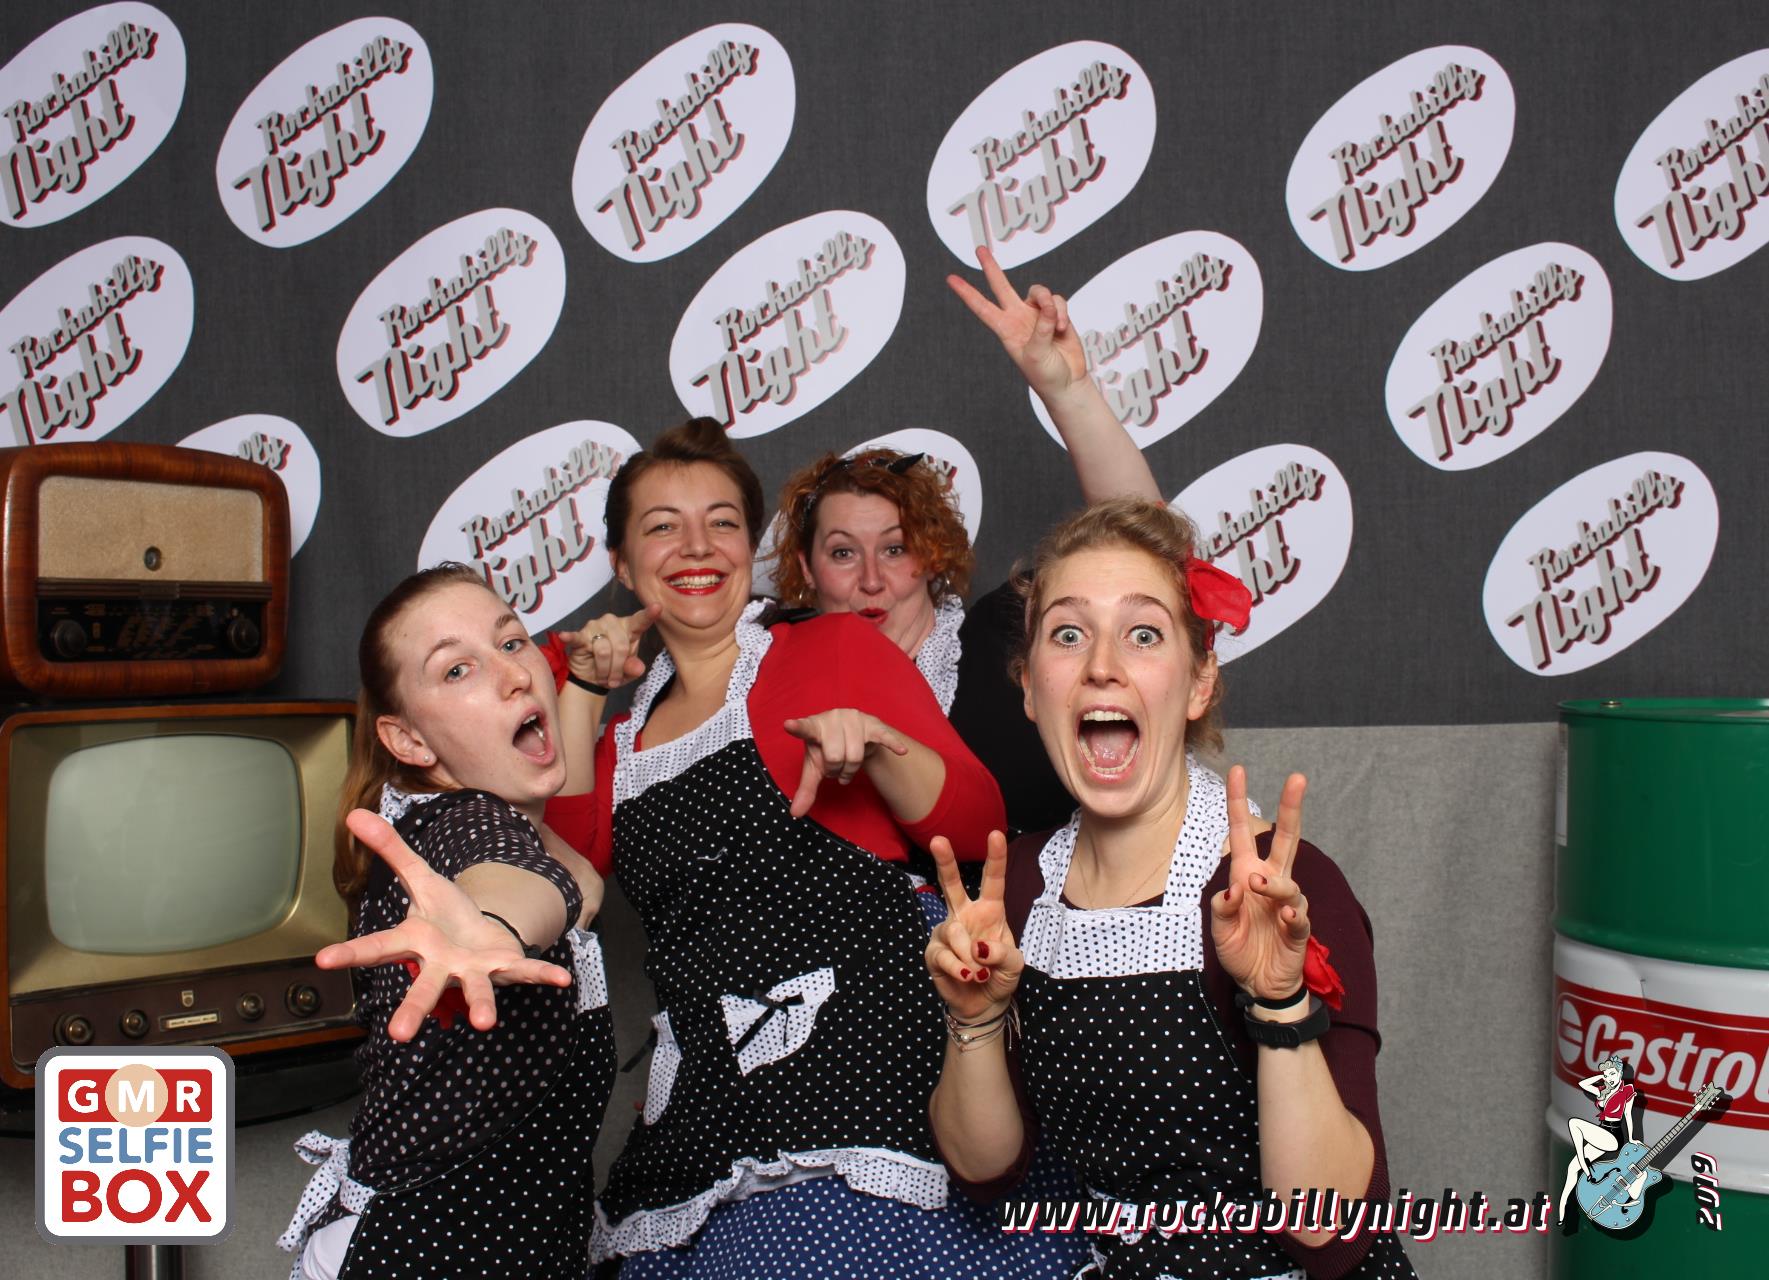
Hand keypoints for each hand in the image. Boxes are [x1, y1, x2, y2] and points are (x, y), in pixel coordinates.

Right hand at [316, 810, 571, 1039]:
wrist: (479, 933)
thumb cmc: (444, 914)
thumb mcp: (420, 877)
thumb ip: (390, 850)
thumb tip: (355, 814)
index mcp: (416, 941)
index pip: (378, 946)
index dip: (351, 953)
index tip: (323, 960)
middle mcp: (443, 963)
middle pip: (425, 985)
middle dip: (414, 1008)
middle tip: (399, 1035)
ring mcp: (475, 969)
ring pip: (476, 988)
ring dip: (481, 1004)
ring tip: (484, 1024)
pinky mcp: (506, 967)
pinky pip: (527, 972)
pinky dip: (544, 974)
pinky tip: (564, 979)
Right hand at [556, 602, 660, 690]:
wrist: (591, 678)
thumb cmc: (613, 669)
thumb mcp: (628, 673)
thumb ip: (633, 668)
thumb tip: (637, 668)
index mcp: (629, 628)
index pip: (640, 621)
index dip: (649, 615)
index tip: (658, 606)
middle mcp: (613, 623)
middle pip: (621, 646)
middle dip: (618, 668)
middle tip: (614, 680)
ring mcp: (595, 627)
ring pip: (604, 651)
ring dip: (604, 670)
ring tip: (603, 677)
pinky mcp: (580, 636)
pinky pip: (577, 638)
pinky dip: (570, 638)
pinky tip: (564, 636)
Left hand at [782, 709, 908, 817]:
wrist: (854, 734)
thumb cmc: (828, 750)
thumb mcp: (816, 769)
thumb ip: (806, 789)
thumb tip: (795, 814)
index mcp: (814, 727)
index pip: (804, 729)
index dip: (796, 728)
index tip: (787, 724)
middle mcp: (832, 718)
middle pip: (836, 757)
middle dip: (837, 770)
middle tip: (836, 766)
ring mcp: (853, 718)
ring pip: (855, 757)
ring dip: (851, 769)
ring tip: (848, 764)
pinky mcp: (872, 723)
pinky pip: (883, 737)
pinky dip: (892, 745)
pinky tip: (901, 751)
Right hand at [925, 831, 1022, 1019]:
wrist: (982, 1004)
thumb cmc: (1000, 976)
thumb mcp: (1015, 965)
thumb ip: (1003, 954)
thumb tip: (978, 948)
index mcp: (990, 911)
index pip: (993, 880)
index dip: (995, 858)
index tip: (995, 834)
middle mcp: (965, 915)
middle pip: (952, 884)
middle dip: (945, 862)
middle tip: (938, 840)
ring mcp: (947, 932)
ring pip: (954, 931)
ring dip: (970, 956)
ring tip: (979, 973)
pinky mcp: (934, 952)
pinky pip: (943, 954)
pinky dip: (959, 968)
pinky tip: (966, 976)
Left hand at [946, 245, 1088, 402]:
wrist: (1067, 382)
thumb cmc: (1045, 374)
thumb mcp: (1036, 354)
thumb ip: (1042, 327)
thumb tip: (1050, 306)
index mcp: (1005, 329)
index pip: (982, 308)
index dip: (967, 293)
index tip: (951, 279)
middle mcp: (1018, 318)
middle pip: (1002, 287)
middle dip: (991, 268)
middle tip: (979, 249)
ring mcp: (1037, 315)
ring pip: (1039, 292)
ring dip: (1049, 303)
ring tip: (1057, 326)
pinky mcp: (1057, 314)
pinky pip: (1058, 301)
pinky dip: (1063, 312)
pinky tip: (1064, 329)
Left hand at [1209, 767, 1310, 1002]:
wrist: (1258, 984)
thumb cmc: (1240, 948)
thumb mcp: (1219, 928)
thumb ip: (1222, 907)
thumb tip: (1236, 889)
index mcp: (1246, 873)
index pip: (1242, 831)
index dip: (1238, 802)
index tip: (1237, 770)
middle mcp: (1270, 881)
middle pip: (1286, 838)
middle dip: (1291, 808)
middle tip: (1297, 779)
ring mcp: (1288, 904)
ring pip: (1288, 882)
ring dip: (1274, 882)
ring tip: (1258, 884)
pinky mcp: (1299, 929)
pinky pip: (1299, 916)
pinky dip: (1292, 914)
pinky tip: (1285, 916)